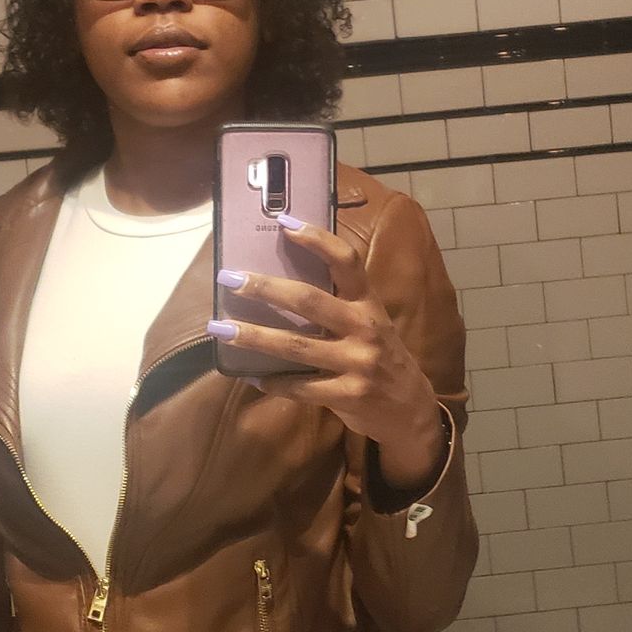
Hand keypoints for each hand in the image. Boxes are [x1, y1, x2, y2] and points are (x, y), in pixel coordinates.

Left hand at [207, 215, 445, 488]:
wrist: (411, 407)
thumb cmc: (380, 355)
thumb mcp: (369, 322)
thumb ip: (337, 304)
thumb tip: (280, 281)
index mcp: (369, 303)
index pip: (346, 262)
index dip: (317, 240)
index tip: (284, 224)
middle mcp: (365, 328)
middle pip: (309, 301)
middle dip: (265, 288)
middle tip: (230, 278)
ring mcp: (358, 363)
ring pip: (296, 347)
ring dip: (254, 337)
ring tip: (221, 329)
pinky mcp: (349, 395)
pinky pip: (301, 387)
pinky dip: (272, 382)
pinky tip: (249, 374)